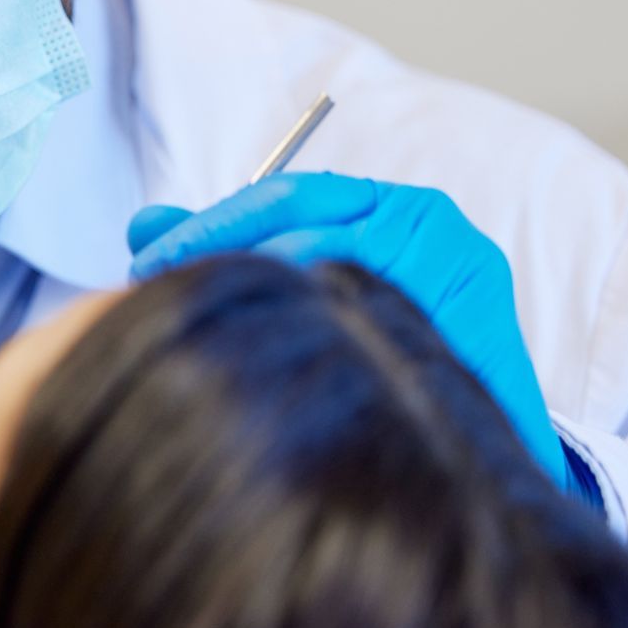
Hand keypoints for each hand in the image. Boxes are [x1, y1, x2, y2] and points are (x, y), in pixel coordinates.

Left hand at [127, 173, 571, 489]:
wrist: (482, 430)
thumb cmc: (388, 352)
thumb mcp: (309, 291)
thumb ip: (234, 253)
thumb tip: (142, 225)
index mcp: (385, 204)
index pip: (285, 197)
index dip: (210, 229)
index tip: (144, 264)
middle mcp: (427, 219)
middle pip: (307, 224)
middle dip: (221, 255)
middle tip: (154, 294)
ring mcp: (459, 265)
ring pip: (341, 267)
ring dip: (268, 294)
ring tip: (205, 329)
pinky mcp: (485, 322)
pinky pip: (392, 325)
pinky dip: (337, 338)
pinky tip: (282, 364)